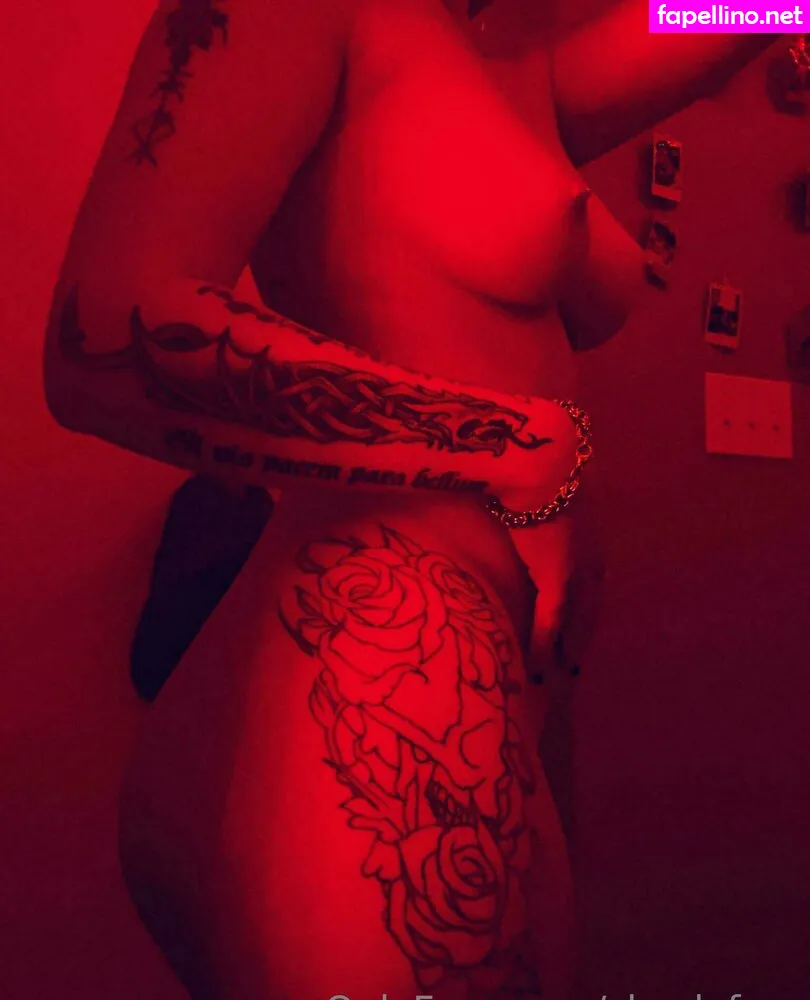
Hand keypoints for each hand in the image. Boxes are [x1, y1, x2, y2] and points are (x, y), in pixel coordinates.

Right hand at [498, 486, 574, 679]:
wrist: (541, 462)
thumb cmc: (538, 469)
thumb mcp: (544, 492)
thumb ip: (537, 506)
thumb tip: (518, 508)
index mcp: (590, 536)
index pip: (592, 582)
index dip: (586, 606)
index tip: (581, 626)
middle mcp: (591, 558)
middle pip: (590, 607)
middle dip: (582, 635)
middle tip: (574, 664)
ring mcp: (576, 570)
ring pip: (576, 621)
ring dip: (567, 649)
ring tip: (559, 674)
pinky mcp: (556, 578)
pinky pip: (551, 621)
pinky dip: (543, 647)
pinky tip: (537, 669)